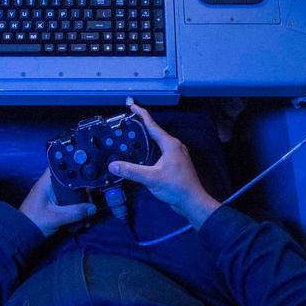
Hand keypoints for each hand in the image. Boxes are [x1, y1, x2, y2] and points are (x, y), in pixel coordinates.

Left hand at [19, 169, 97, 237]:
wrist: (22, 234)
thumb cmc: (34, 221)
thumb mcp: (56, 217)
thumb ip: (75, 212)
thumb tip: (92, 208)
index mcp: (47, 182)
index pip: (62, 165)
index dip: (75, 166)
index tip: (89, 173)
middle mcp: (51, 185)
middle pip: (72, 180)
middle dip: (83, 190)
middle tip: (91, 201)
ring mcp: (54, 195)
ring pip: (73, 193)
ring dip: (82, 203)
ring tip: (88, 213)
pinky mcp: (56, 204)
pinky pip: (70, 203)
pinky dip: (77, 210)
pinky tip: (83, 220)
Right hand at [108, 104, 220, 230]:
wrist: (192, 201)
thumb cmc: (176, 187)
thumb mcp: (151, 178)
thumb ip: (131, 170)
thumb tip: (113, 165)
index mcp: (170, 144)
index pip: (152, 125)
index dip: (140, 114)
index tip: (131, 105)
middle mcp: (174, 146)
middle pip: (154, 132)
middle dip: (140, 127)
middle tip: (126, 124)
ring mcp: (176, 155)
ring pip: (157, 142)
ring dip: (145, 140)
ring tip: (130, 139)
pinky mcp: (175, 163)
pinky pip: (160, 151)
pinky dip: (149, 150)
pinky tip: (141, 156)